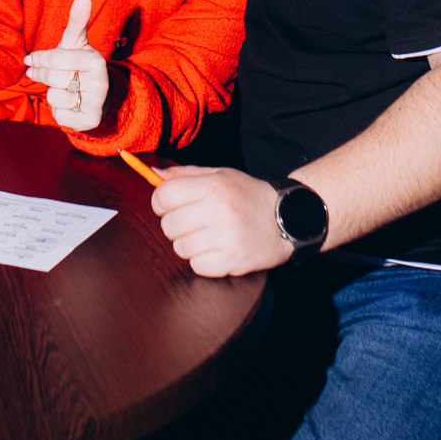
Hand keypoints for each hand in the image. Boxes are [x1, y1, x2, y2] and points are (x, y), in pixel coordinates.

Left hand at [25, 0, 109, 131]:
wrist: (97, 96)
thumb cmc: (79, 65)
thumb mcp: (76, 42)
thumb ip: (78, 18)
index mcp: (94, 60)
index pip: (57, 59)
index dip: (40, 60)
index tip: (30, 60)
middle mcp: (99, 83)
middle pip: (53, 78)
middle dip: (44, 76)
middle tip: (42, 74)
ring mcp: (95, 103)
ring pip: (54, 98)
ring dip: (53, 94)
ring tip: (65, 89)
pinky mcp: (89, 121)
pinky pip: (59, 116)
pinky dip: (59, 110)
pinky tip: (69, 103)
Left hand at [152, 165, 292, 277]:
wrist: (287, 219)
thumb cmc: (247, 195)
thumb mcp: (220, 175)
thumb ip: (185, 175)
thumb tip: (153, 174)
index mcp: (212, 187)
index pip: (163, 197)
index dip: (161, 202)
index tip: (171, 204)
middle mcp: (217, 211)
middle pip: (168, 226)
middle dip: (177, 224)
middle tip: (195, 220)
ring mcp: (225, 239)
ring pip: (180, 248)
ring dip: (190, 244)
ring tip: (209, 235)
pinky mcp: (230, 261)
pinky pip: (196, 265)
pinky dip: (204, 260)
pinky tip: (219, 248)